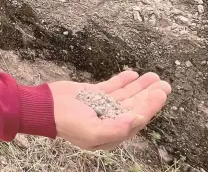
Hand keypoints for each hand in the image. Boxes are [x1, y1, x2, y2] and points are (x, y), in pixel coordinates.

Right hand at [49, 71, 170, 151]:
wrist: (44, 107)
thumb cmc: (66, 123)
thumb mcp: (91, 132)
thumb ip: (116, 129)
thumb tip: (136, 120)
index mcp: (111, 132)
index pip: (136, 118)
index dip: (150, 106)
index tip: (161, 94)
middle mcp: (108, 119)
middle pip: (134, 105)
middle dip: (150, 95)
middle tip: (164, 84)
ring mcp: (101, 105)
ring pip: (126, 95)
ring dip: (140, 86)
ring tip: (153, 76)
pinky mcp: (93, 94)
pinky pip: (112, 86)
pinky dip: (123, 80)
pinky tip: (133, 74)